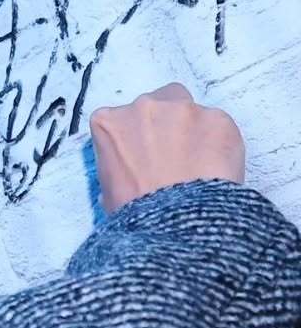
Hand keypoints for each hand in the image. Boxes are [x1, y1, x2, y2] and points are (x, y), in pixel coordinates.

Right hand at [89, 82, 244, 212]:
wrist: (175, 225)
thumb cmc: (137, 214)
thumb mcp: (107, 190)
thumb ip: (118, 165)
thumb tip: (133, 171)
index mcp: (109, 122)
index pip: (121, 118)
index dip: (137, 136)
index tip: (145, 153)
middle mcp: (144, 107)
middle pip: (161, 102)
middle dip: (168, 124)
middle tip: (175, 157)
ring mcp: (184, 110)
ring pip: (193, 112)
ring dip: (195, 132)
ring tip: (199, 168)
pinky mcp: (219, 119)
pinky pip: (221, 127)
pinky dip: (221, 145)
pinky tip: (216, 171)